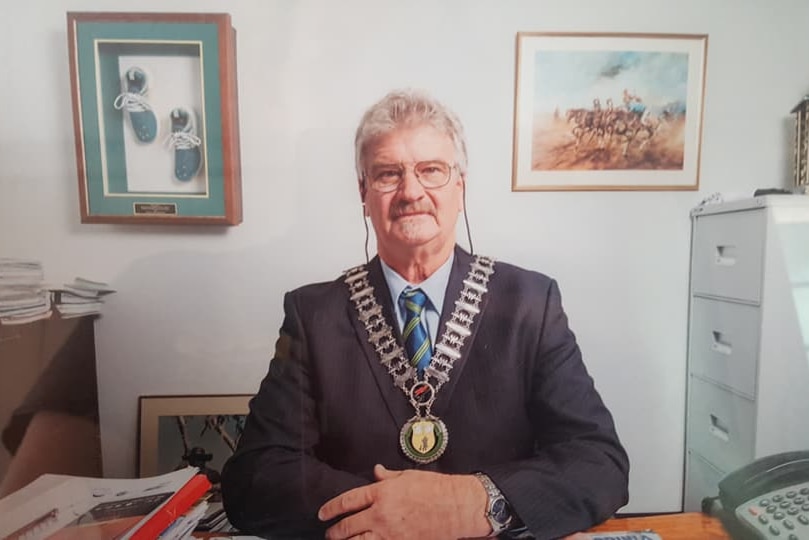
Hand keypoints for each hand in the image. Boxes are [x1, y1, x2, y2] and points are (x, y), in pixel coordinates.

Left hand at [318, 464, 490, 538]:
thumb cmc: (436, 488)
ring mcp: (391, 534)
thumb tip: (376, 471)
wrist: (457, 507)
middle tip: (329, 533)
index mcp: (382, 493)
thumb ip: (387, 476)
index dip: (331, 508)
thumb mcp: (408, 476)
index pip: (348, 501)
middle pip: (348, 527)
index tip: (323, 514)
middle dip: (335, 532)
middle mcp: (382, 514)